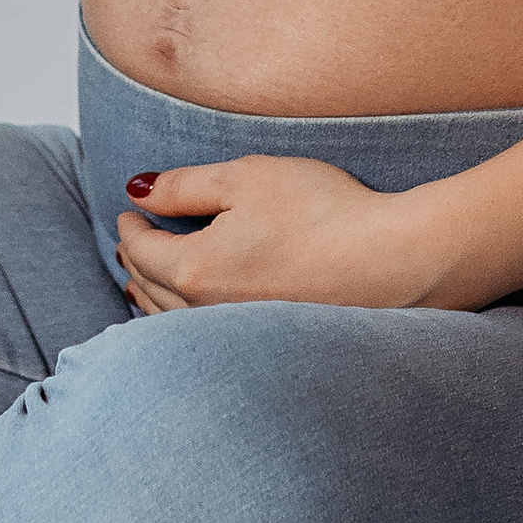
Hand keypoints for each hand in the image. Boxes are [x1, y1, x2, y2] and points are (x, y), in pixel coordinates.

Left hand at [115, 156, 442, 312]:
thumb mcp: (245, 178)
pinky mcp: (265, 344)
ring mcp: (237, 336)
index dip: (131, 225)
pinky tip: (193, 314)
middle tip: (132, 240)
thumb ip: (184, 185)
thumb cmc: (322, 211)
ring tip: (147, 279)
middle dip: (135, 261)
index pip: (141, 249)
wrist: (393, 260)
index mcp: (195, 270)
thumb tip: (138, 191)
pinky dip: (183, 321)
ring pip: (173, 321)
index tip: (130, 210)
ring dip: (152, 296)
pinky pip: (205, 336)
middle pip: (150, 288)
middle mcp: (207, 314)